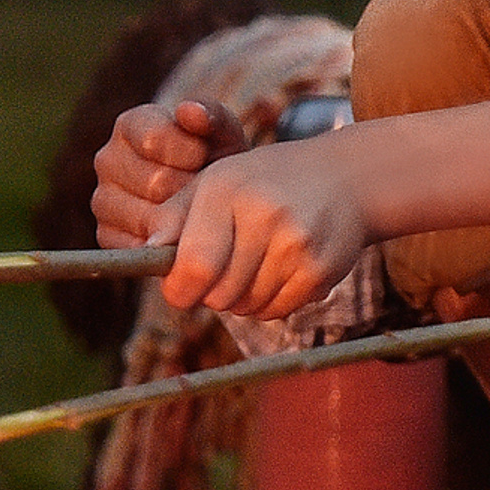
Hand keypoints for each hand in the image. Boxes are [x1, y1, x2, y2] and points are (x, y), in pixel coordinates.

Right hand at [92, 98, 247, 246]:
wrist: (211, 197)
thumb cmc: (216, 157)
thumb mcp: (222, 132)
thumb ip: (211, 115)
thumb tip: (189, 111)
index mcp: (129, 125)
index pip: (152, 139)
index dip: (189, 152)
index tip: (206, 159)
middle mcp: (108, 160)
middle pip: (154, 183)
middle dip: (190, 189)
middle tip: (208, 191)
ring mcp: (103, 200)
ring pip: (147, 218)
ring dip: (181, 219)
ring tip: (199, 210)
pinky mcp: (106, 235)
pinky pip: (138, 247)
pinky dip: (166, 244)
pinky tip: (184, 233)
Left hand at [153, 136, 373, 320]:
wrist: (345, 179)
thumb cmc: (265, 182)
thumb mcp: (215, 182)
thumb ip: (174, 216)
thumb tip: (144, 251)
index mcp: (227, 190)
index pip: (193, 267)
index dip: (180, 289)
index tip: (181, 286)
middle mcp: (263, 215)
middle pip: (217, 295)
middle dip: (212, 292)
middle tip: (227, 267)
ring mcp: (296, 243)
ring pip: (245, 307)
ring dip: (242, 298)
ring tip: (257, 263)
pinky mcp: (320, 270)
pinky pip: (276, 311)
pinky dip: (271, 301)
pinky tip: (281, 270)